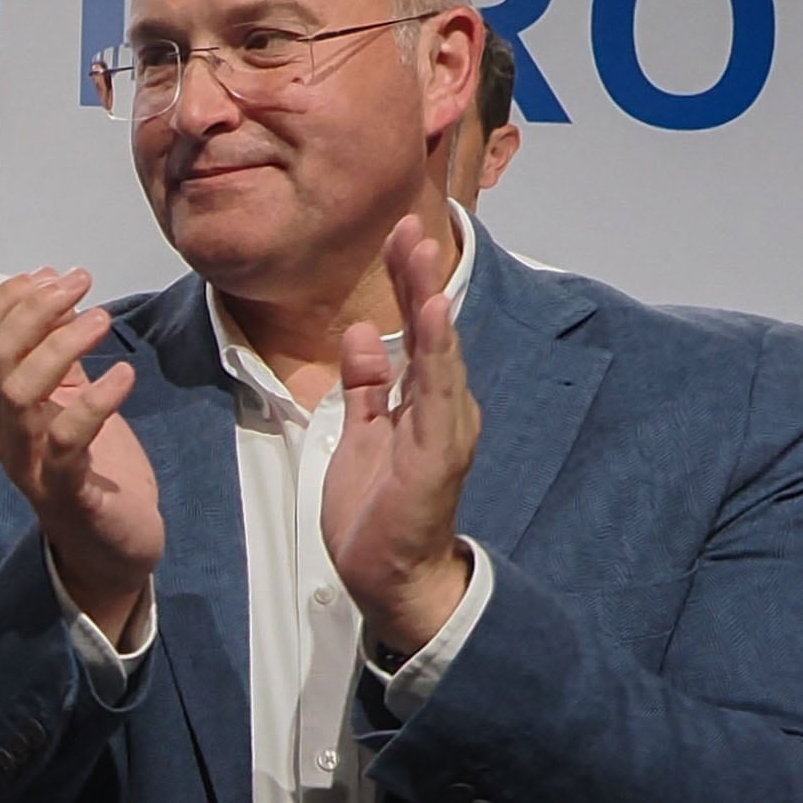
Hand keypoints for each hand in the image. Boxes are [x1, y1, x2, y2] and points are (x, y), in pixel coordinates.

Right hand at [0, 267, 159, 641]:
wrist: (110, 547)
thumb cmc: (91, 466)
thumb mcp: (67, 399)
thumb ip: (55, 353)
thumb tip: (56, 292)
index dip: (10, 297)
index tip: (53, 274)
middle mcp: (1, 431)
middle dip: (34, 308)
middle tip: (81, 284)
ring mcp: (28, 463)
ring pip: (19, 392)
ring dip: (61, 345)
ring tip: (102, 320)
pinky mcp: (65, 492)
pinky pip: (66, 442)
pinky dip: (96, 402)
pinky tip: (125, 375)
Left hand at [324, 216, 480, 658]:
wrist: (390, 577)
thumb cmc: (378, 510)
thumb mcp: (361, 434)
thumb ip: (365, 387)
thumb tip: (358, 334)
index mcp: (424, 402)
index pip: (414, 330)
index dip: (407, 283)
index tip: (396, 237)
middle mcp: (442, 408)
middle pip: (430, 330)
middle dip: (418, 277)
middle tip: (408, 225)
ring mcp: (444, 429)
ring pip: (438, 353)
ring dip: (428, 301)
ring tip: (422, 254)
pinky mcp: (438, 454)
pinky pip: (436, 396)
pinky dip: (435, 355)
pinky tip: (431, 318)